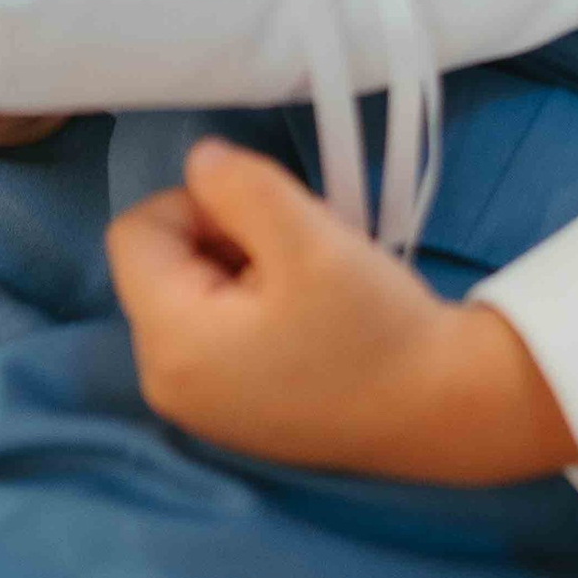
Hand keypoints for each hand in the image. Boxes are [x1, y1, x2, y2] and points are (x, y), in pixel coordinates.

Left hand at [106, 137, 577, 485]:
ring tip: (307, 286)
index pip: (135, 231)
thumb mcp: (306, 236)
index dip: (198, 205)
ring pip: (191, 293)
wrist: (441, 409)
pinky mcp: (230, 413)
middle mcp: (164, 383)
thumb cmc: (373, 326)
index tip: (266, 222)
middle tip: (295, 254)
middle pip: (159, 264)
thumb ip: (239, 185)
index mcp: (168, 343)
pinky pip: (214, 332)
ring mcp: (196, 406)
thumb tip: (198, 163)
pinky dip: (252, 307)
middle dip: (222, 238)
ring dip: (242, 269)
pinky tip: (308, 318)